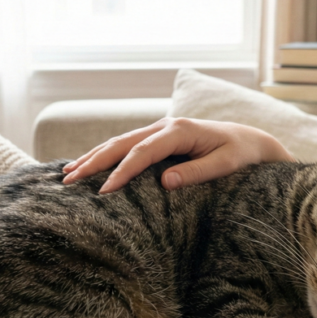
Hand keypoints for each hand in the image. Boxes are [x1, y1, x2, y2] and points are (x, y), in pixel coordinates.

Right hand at [61, 118, 294, 193]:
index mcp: (179, 131)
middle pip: (121, 143)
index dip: (122, 171)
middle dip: (94, 161)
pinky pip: (125, 145)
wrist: (250, 140)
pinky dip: (104, 155)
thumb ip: (196, 173)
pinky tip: (86, 164)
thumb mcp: (225, 165)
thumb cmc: (240, 155)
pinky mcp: (157, 137)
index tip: (104, 191)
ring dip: (92, 157)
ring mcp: (159, 129)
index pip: (142, 152)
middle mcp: (165, 126)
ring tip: (67, 173)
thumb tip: (166, 182)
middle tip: (70, 180)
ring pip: (118, 142)